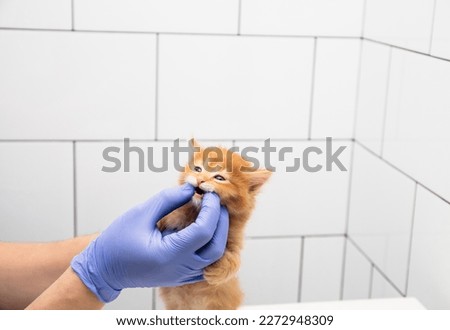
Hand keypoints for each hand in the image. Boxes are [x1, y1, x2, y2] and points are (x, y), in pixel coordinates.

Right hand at [71, 184, 228, 302]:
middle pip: (216, 248)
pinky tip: (205, 227)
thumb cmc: (117, 241)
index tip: (209, 191)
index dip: (212, 209)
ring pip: (215, 258)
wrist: (103, 269)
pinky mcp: (181, 276)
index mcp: (169, 255)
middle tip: (215, 200)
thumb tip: (192, 186)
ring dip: (219, 233)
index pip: (204, 232)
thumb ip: (169, 199)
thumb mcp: (140, 213)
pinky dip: (211, 245)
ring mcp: (182, 276)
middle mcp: (179, 269)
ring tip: (212, 212)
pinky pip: (206, 263)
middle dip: (221, 221)